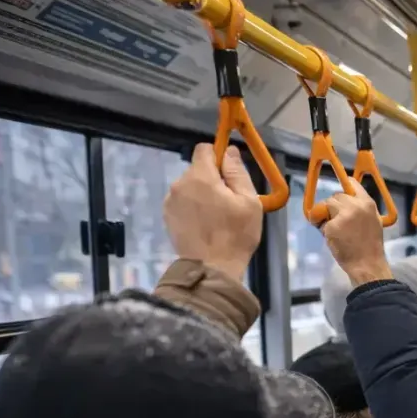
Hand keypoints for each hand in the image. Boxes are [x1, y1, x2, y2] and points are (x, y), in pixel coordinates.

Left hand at [164, 144, 261, 280]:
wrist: (210, 268)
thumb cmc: (235, 235)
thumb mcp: (249, 202)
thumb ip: (238, 172)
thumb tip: (230, 151)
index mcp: (201, 176)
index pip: (204, 149)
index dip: (218, 156)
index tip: (230, 173)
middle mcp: (180, 183)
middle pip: (197, 170)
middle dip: (212, 179)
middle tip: (228, 202)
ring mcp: (170, 200)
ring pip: (190, 186)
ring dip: (201, 194)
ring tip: (215, 217)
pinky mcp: (167, 215)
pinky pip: (182, 202)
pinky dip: (192, 207)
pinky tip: (203, 225)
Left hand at [322, 187, 390, 285]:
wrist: (368, 264)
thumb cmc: (370, 246)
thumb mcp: (373, 221)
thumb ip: (361, 209)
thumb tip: (344, 201)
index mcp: (368, 203)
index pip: (352, 183)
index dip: (344, 187)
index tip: (340, 195)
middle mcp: (356, 205)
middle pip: (335, 196)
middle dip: (332, 208)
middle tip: (336, 222)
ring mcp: (344, 215)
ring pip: (325, 205)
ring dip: (325, 216)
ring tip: (334, 230)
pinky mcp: (332, 225)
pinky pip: (320, 221)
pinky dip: (322, 228)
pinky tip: (331, 238)